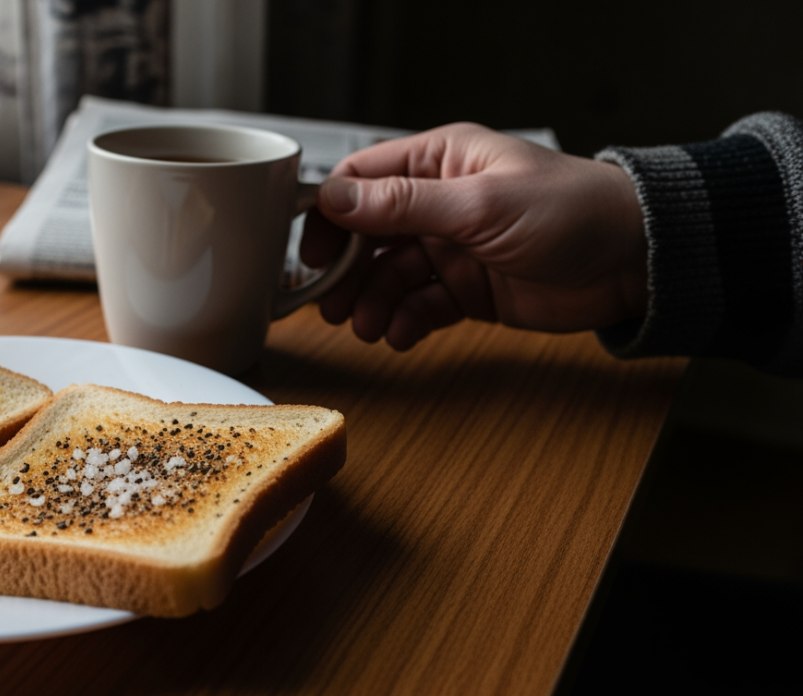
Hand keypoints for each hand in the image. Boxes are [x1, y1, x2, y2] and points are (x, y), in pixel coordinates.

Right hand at [301, 123, 647, 349]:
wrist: (634, 261)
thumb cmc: (573, 211)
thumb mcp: (480, 206)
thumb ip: (404, 206)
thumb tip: (336, 199)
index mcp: (439, 161)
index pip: (361, 180)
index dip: (330, 214)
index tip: (309, 250)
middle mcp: (439, 202)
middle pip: (366, 235)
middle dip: (345, 271)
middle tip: (328, 302)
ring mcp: (452, 248)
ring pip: (389, 276)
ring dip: (372, 302)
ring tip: (366, 327)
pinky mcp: (467, 289)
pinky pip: (419, 305)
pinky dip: (404, 322)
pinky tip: (400, 334)